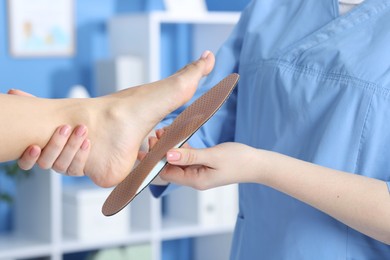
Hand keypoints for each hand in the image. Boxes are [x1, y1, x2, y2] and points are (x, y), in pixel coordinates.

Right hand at [9, 89, 89, 175]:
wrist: (121, 129)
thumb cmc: (89, 118)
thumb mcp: (67, 109)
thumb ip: (39, 104)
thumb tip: (13, 92)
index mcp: (47, 148)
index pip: (27, 161)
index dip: (28, 157)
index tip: (35, 146)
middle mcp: (57, 160)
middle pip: (46, 162)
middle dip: (55, 145)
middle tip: (65, 127)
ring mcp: (71, 167)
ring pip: (62, 165)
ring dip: (70, 147)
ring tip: (82, 129)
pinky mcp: (88, 171)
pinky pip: (77, 169)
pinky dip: (81, 156)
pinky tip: (87, 143)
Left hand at [143, 129, 258, 189]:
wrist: (257, 164)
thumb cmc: (239, 161)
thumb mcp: (213, 156)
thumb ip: (190, 156)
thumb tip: (168, 154)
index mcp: (195, 180)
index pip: (166, 173)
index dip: (156, 159)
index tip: (151, 143)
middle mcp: (194, 178)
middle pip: (169, 167)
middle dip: (159, 152)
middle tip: (154, 135)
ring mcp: (199, 172)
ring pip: (177, 161)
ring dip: (169, 147)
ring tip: (163, 131)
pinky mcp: (204, 165)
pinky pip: (187, 157)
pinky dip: (180, 147)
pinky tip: (175, 135)